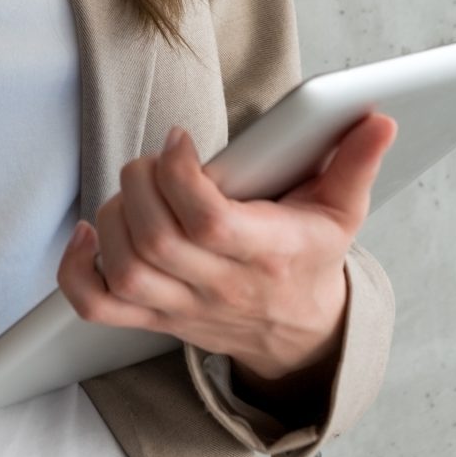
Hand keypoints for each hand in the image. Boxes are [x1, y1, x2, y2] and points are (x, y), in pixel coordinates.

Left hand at [55, 110, 396, 387]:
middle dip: (140, 185)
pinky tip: (88, 232)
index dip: (181, 176)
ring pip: (125, 269)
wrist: (299, 336)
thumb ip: (357, 163)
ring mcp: (182, 307)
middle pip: (156, 241)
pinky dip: (77, 268)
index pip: (209, 221)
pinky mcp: (154, 319)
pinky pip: (96, 305)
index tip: (180, 141)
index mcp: (266, 253)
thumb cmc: (311, 260)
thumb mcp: (342, 211)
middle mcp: (220, 286)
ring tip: (135, 187)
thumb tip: (378, 119)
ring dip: (114, 215)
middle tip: (154, 160)